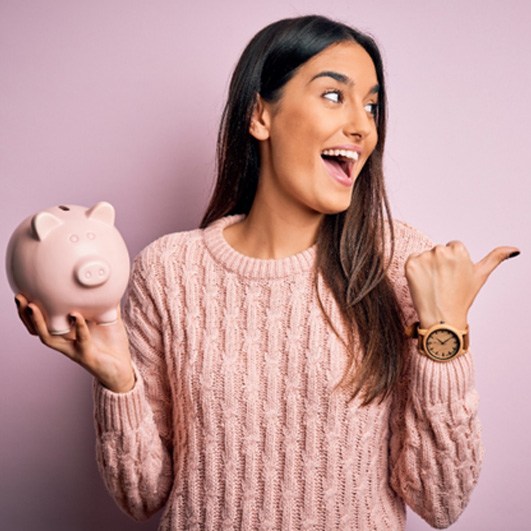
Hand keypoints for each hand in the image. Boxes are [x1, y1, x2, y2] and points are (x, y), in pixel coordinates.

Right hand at [15, 294, 134, 392]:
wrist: (122, 369)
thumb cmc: (112, 344)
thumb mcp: (109, 319)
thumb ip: (107, 303)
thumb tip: (110, 282)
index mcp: (67, 333)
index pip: (42, 321)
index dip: (30, 310)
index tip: (24, 291)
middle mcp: (65, 342)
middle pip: (37, 329)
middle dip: (25, 314)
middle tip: (20, 298)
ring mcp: (73, 350)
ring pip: (49, 338)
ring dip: (38, 322)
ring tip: (32, 306)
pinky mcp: (86, 356)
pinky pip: (81, 340)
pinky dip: (79, 327)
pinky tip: (76, 315)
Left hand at [405, 242, 519, 328]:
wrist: (441, 319)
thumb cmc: (462, 298)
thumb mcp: (480, 276)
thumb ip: (496, 258)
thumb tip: (514, 249)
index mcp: (458, 250)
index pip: (453, 247)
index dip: (453, 263)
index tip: (453, 277)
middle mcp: (441, 251)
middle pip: (439, 251)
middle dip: (440, 264)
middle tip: (444, 283)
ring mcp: (424, 258)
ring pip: (425, 256)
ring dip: (427, 267)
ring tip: (433, 285)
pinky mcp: (410, 265)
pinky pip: (411, 261)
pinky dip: (414, 271)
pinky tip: (422, 283)